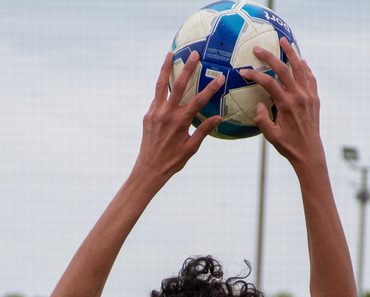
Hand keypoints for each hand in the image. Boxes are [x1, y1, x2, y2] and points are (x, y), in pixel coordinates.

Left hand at [133, 50, 224, 181]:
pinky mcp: (148, 114)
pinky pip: (156, 97)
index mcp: (181, 121)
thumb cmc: (173, 160)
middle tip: (195, 54)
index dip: (211, 88)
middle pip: (178, 85)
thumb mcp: (191, 148)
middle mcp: (167, 113)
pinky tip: (165, 79)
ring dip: (166, 68)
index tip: (220, 78)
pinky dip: (161, 86)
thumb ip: (204, 130)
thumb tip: (219, 117)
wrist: (149, 168)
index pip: (199, 101)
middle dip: (187, 68)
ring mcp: (155, 112)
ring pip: (161, 85)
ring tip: (170, 54)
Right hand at [245, 39, 324, 166]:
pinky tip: (301, 61)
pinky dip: (305, 68)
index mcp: (286, 105)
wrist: (309, 153)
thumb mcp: (270, 136)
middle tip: (258, 48)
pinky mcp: (315, 98)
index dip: (255, 75)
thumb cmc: (288, 146)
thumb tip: (260, 104)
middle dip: (270, 56)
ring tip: (283, 41)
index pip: (268, 83)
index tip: (244, 71)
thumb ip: (262, 119)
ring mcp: (309, 96)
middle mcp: (299, 97)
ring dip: (291, 53)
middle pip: (284, 69)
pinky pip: (310, 78)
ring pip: (300, 68)